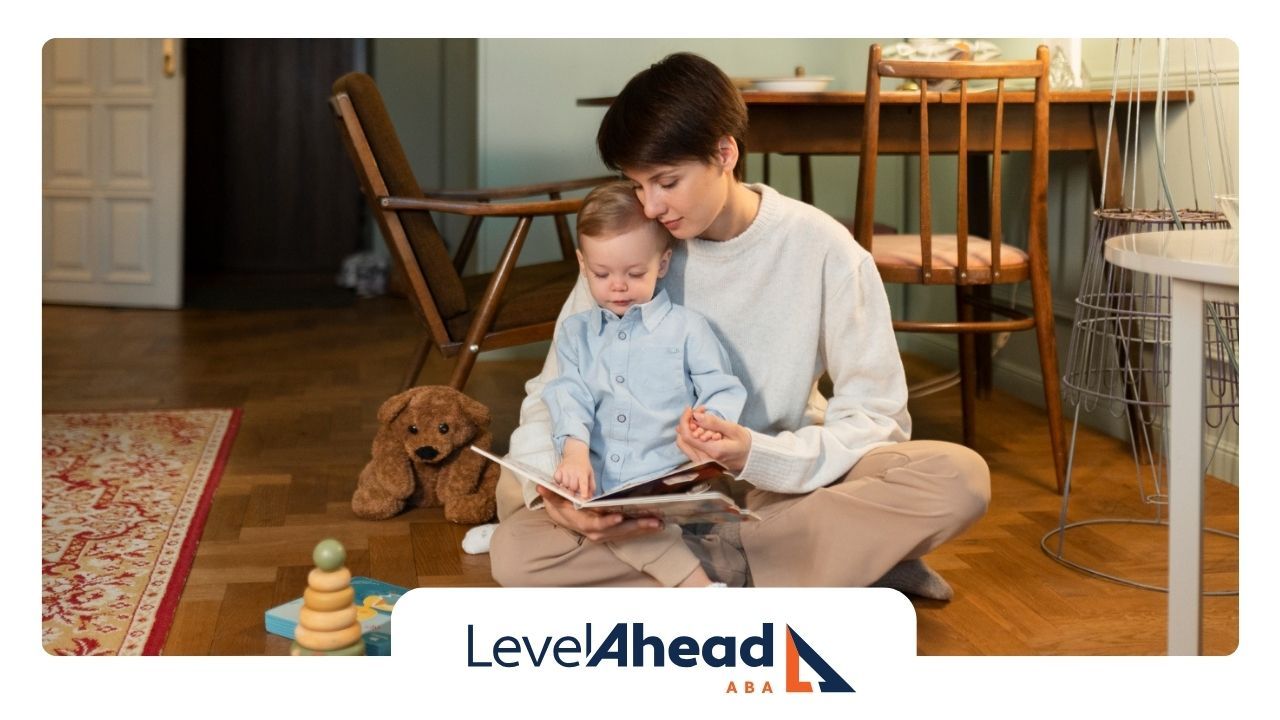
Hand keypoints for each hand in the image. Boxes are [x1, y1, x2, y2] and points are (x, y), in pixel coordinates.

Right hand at [536, 485, 664, 542]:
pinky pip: (627, 532)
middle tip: (653, 520)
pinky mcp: (610, 533)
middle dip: (634, 526)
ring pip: (624, 533)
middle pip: (615, 531)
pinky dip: (641, 529)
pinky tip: (656, 524)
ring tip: (659, 523)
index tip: (619, 515)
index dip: (607, 522)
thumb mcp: (553, 496)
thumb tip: (541, 486)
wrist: (561, 514)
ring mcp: (602, 534)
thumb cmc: (560, 502)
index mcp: (579, 522)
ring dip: (642, 529)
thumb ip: (550, 492)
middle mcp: (592, 531)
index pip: (594, 525)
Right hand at [553, 440, 594, 499]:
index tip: (583, 497)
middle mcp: (574, 471)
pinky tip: (563, 480)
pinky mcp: (558, 469)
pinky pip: (557, 480)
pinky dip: (559, 482)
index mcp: (583, 472)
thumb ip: (591, 486)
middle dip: (574, 490)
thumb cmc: (583, 465)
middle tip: (576, 487)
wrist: (575, 452)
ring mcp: (565, 470)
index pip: (583, 483)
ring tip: (570, 482)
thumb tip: (589, 497)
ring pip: (564, 485)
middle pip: (572, 487)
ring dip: (567, 487)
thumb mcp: (590, 474)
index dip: (583, 491)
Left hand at [675, 406, 751, 473]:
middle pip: (682, 439)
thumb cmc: (745, 444)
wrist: (750, 459)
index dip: (685, 419)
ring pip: (683, 443)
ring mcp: (701, 462)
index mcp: (713, 451)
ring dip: (689, 428)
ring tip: (702, 418)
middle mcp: (704, 459)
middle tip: (701, 411)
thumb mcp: (734, 429)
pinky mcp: (700, 461)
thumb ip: (714, 422)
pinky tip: (701, 428)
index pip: (687, 436)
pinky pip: (688, 447)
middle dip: (688, 421)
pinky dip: (691, 435)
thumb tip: (696, 416)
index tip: (691, 409)